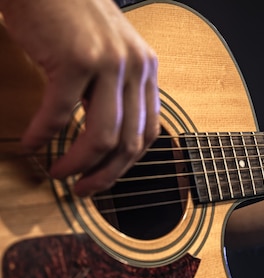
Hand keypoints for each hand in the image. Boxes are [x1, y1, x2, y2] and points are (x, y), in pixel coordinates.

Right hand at [0, 0, 159, 196]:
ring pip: (101, 136)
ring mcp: (109, 63)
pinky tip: (31, 145)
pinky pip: (61, 114)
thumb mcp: (109, 51)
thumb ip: (115, 87)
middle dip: (106, 175)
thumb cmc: (69, 14)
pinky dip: (44, 136)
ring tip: (58, 174)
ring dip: (78, 164)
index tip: (107, 179)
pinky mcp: (76, 60)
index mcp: (146, 69)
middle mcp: (136, 68)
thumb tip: (108, 137)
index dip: (128, 163)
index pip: (149, 131)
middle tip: (82, 190)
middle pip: (130, 141)